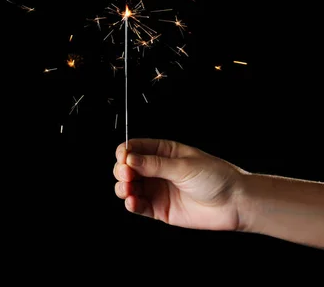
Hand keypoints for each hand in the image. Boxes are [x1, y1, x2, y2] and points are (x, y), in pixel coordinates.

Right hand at [113, 138, 245, 230]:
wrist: (235, 204)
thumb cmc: (217, 177)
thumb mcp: (184, 166)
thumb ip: (154, 164)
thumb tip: (130, 159)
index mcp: (163, 152)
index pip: (135, 148)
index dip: (125, 152)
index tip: (124, 158)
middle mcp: (157, 170)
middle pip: (128, 168)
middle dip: (122, 171)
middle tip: (126, 175)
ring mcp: (157, 189)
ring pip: (129, 187)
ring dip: (123, 188)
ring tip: (128, 190)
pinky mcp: (159, 209)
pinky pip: (138, 206)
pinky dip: (131, 204)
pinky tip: (133, 201)